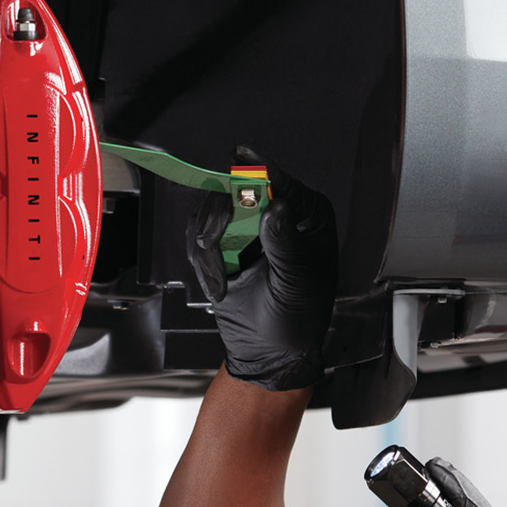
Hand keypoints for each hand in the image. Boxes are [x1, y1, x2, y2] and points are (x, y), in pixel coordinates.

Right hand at [186, 150, 337, 391]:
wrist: (270, 350)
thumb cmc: (297, 317)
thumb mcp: (297, 280)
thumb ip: (285, 243)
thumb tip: (276, 207)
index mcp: (306, 216)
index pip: (282, 183)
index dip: (260, 168)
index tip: (241, 156)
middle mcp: (276, 216)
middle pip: (238, 191)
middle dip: (222, 218)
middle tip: (213, 239)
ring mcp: (246, 230)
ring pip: (213, 214)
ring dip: (212, 247)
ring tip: (224, 277)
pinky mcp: (221, 246)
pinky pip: (199, 239)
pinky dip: (205, 264)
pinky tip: (221, 283)